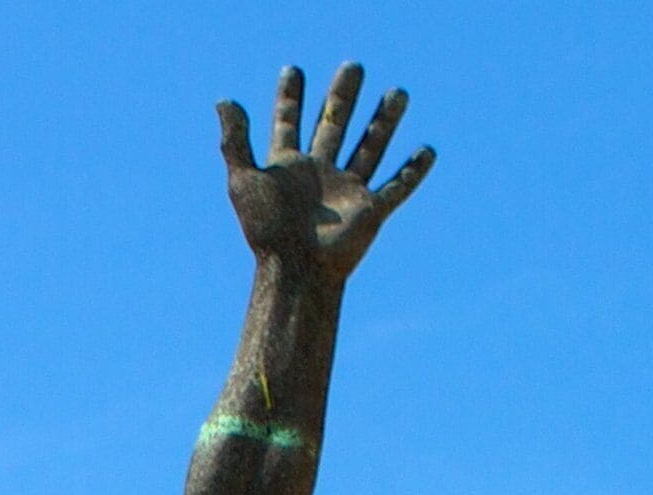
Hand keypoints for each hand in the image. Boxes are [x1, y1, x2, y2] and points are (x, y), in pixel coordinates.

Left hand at [218, 62, 431, 281]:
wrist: (296, 269)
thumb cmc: (267, 229)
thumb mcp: (244, 180)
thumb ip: (235, 141)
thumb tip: (224, 100)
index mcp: (289, 167)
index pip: (289, 123)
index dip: (289, 99)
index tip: (292, 70)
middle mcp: (319, 174)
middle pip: (334, 126)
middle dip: (342, 97)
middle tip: (352, 66)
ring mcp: (347, 191)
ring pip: (370, 147)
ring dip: (384, 121)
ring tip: (398, 92)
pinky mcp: (371, 211)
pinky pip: (397, 187)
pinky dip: (413, 171)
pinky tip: (427, 151)